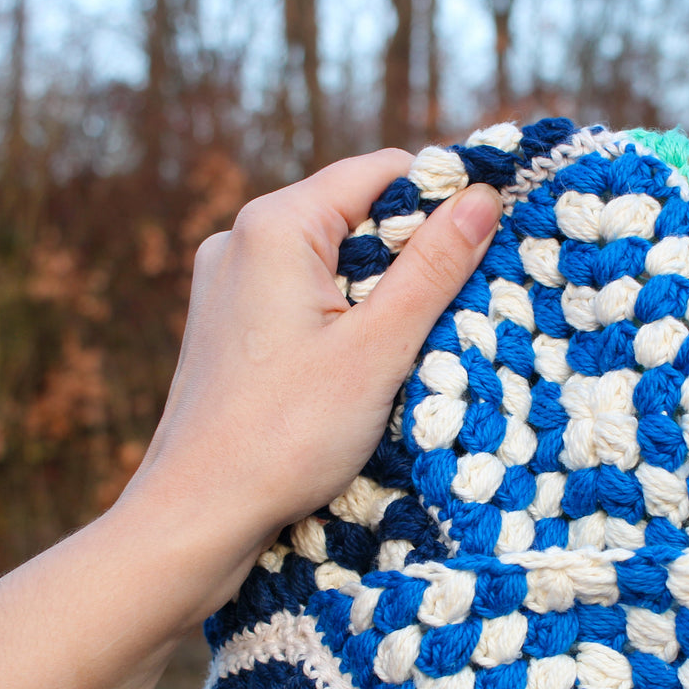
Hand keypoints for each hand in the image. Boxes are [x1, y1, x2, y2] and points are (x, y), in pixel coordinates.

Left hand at [124, 150, 502, 572]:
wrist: (196, 516)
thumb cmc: (285, 435)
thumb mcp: (378, 349)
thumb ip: (433, 268)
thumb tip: (483, 199)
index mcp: (276, 226)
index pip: (379, 171)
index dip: (442, 195)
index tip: (492, 233)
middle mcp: (242, 239)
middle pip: (354, 214)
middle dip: (413, 252)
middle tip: (465, 300)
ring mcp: (227, 283)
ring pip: (331, 259)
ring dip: (380, 291)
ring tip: (415, 343)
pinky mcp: (228, 326)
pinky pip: (301, 295)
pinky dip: (343, 316)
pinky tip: (365, 366)